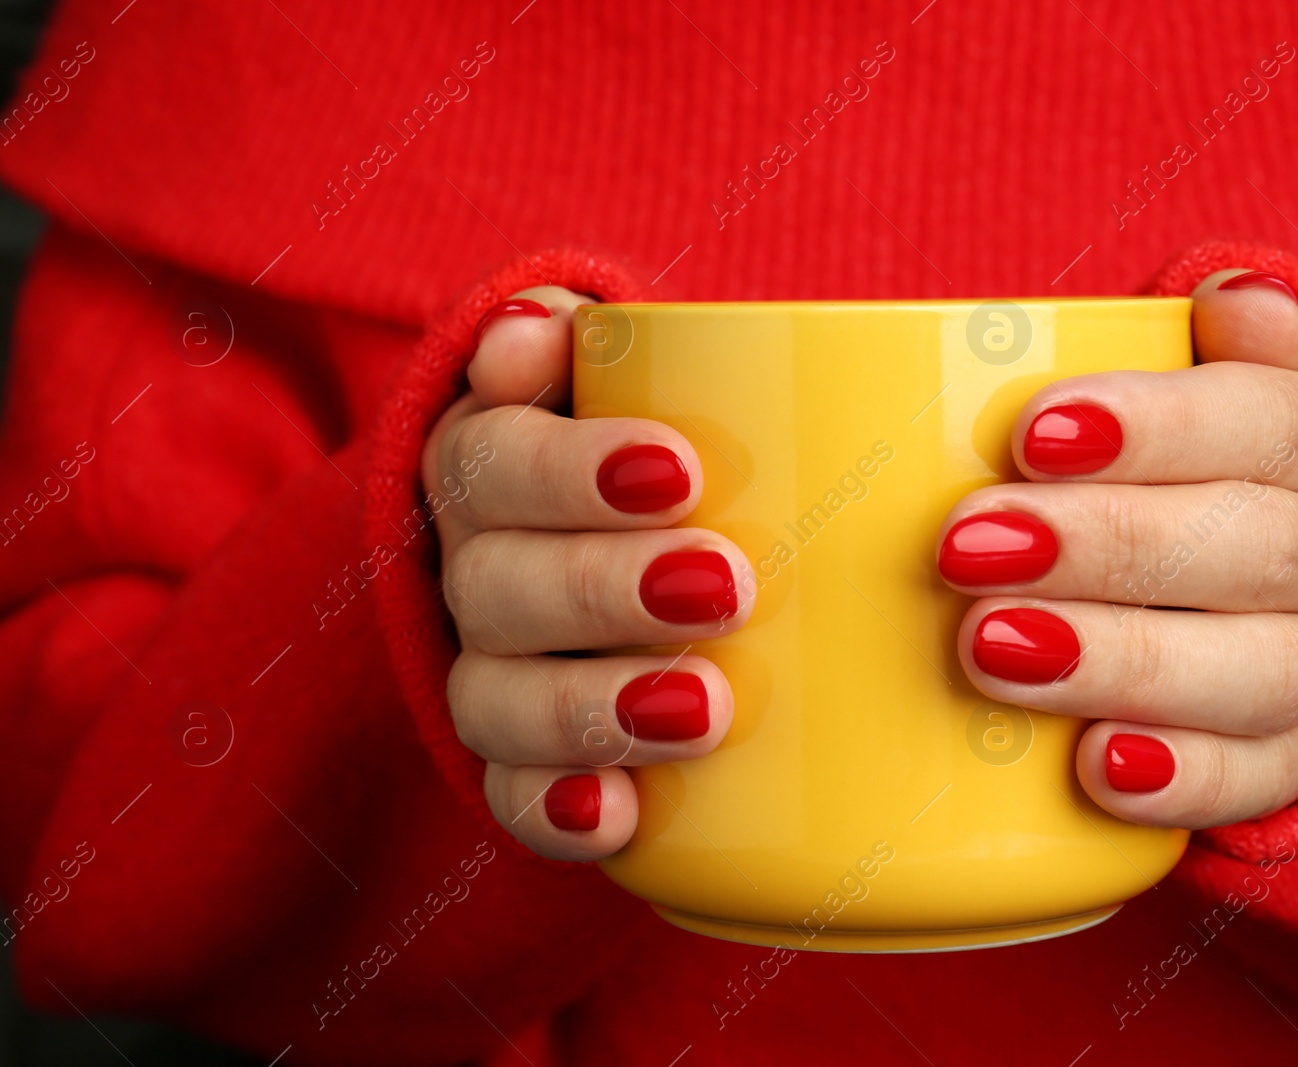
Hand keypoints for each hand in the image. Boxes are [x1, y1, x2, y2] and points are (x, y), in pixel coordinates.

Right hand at [424, 286, 753, 860]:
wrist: (642, 533)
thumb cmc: (657, 431)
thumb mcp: (625, 367)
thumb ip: (583, 336)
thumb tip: (529, 333)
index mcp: (488, 462)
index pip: (493, 462)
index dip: (568, 471)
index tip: (679, 472)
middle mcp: (472, 568)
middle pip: (496, 587)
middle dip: (602, 589)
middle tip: (725, 586)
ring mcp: (490, 672)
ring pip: (495, 701)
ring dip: (590, 708)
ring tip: (703, 708)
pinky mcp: (524, 763)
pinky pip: (508, 797)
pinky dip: (556, 810)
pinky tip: (616, 816)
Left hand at [936, 270, 1297, 827]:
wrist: (1262, 582)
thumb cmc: (1186, 460)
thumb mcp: (1207, 381)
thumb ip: (1206, 346)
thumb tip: (1233, 297)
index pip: (1275, 421)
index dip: (1160, 427)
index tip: (1031, 432)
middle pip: (1256, 550)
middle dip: (1105, 546)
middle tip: (966, 546)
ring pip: (1258, 671)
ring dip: (1119, 660)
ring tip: (990, 647)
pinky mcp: (1293, 755)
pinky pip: (1259, 778)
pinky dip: (1179, 778)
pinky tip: (1092, 767)